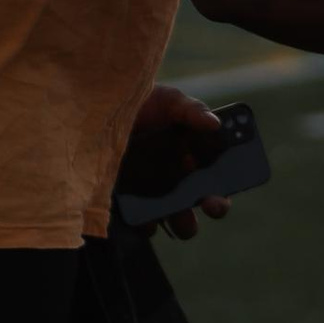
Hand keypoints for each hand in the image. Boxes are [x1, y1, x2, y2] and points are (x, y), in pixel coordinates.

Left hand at [115, 86, 232, 238]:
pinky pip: (140, 221)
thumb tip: (215, 124)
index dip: (223, 195)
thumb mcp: (170, 101)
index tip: (221, 193)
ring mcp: (152, 196)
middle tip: (209, 202)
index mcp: (194, 162)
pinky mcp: (127, 202)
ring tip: (169, 211)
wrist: (100, 109)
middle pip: (200, 208)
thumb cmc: (142, 104)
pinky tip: (138, 210)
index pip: (217, 187)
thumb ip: (193, 111)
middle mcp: (177, 184)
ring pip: (173, 221)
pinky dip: (143, 221)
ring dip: (178, 222)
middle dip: (210, 209)